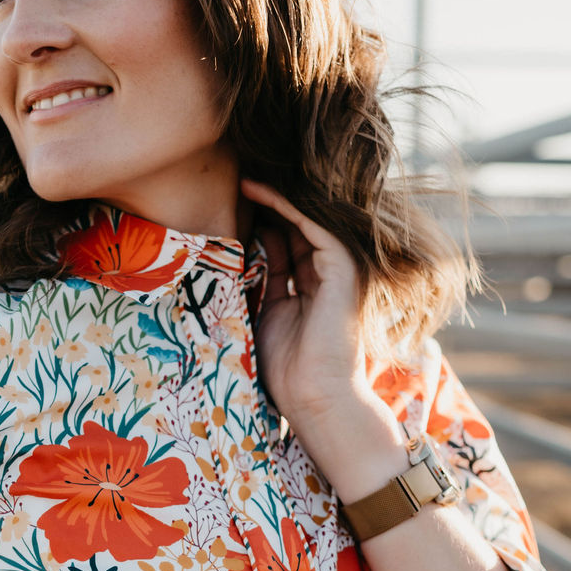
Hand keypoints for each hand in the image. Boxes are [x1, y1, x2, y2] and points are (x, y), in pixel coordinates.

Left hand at [240, 178, 368, 436]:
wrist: (314, 398)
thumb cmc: (287, 370)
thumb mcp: (264, 313)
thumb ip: (261, 278)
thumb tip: (248, 244)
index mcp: (312, 285)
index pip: (286, 239)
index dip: (259, 218)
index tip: (227, 199)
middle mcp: (328, 272)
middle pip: (296, 223)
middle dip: (266, 200)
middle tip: (231, 174)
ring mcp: (338, 268)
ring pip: (304, 217)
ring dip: (272, 194)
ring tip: (239, 173)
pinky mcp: (342, 266)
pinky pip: (310, 223)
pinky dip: (284, 204)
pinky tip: (256, 189)